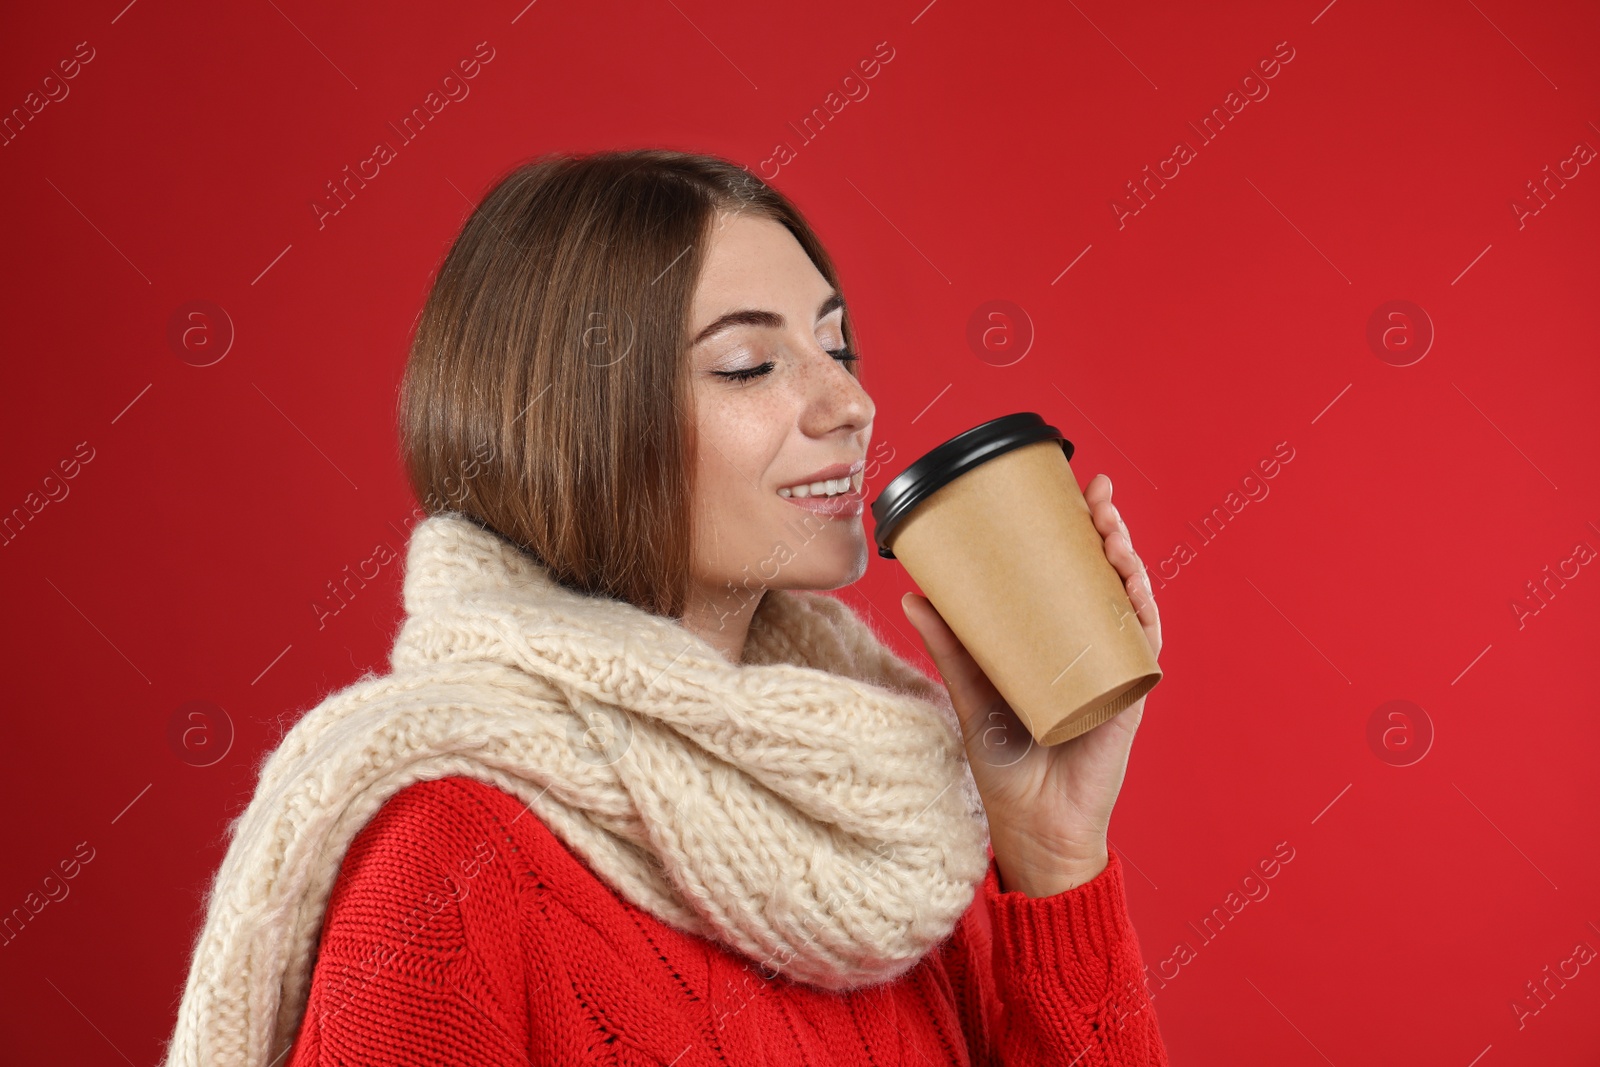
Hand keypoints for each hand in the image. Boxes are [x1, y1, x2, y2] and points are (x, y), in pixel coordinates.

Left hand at [900, 473, 1161, 897]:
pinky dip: (1142, 614)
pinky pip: (1143, 648)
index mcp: (1058, 642)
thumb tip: (912, 593)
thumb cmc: (1006, 763)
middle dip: (1109, 532)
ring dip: (1128, 561)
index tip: (1074, 489)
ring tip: (1111, 530)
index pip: (1075, 574)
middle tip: (1097, 495)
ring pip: (1131, 603)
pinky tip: (1133, 585)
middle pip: (1109, 578)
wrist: (1031, 826)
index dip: (1079, 532)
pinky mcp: (1126, 698)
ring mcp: (1114, 672)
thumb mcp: (971, 692)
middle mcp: (1092, 649)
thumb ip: (949, 645)